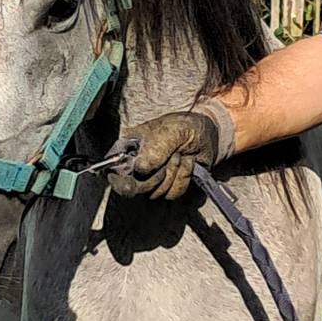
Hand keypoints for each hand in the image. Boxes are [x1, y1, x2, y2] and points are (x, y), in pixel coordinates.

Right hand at [107, 111, 221, 200]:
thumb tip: (140, 169)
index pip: (113, 169)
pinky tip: (187, 165)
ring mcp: (152, 178)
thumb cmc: (186, 126)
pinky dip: (183, 179)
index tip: (133, 180)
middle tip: (172, 158)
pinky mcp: (168, 186)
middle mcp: (137, 166)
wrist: (208, 134)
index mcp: (129, 148)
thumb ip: (154, 149)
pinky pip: (171, 194)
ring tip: (181, 156)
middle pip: (132, 188)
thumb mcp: (170, 131)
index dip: (119, 179)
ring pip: (154, 193)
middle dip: (156, 177)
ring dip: (173, 175)